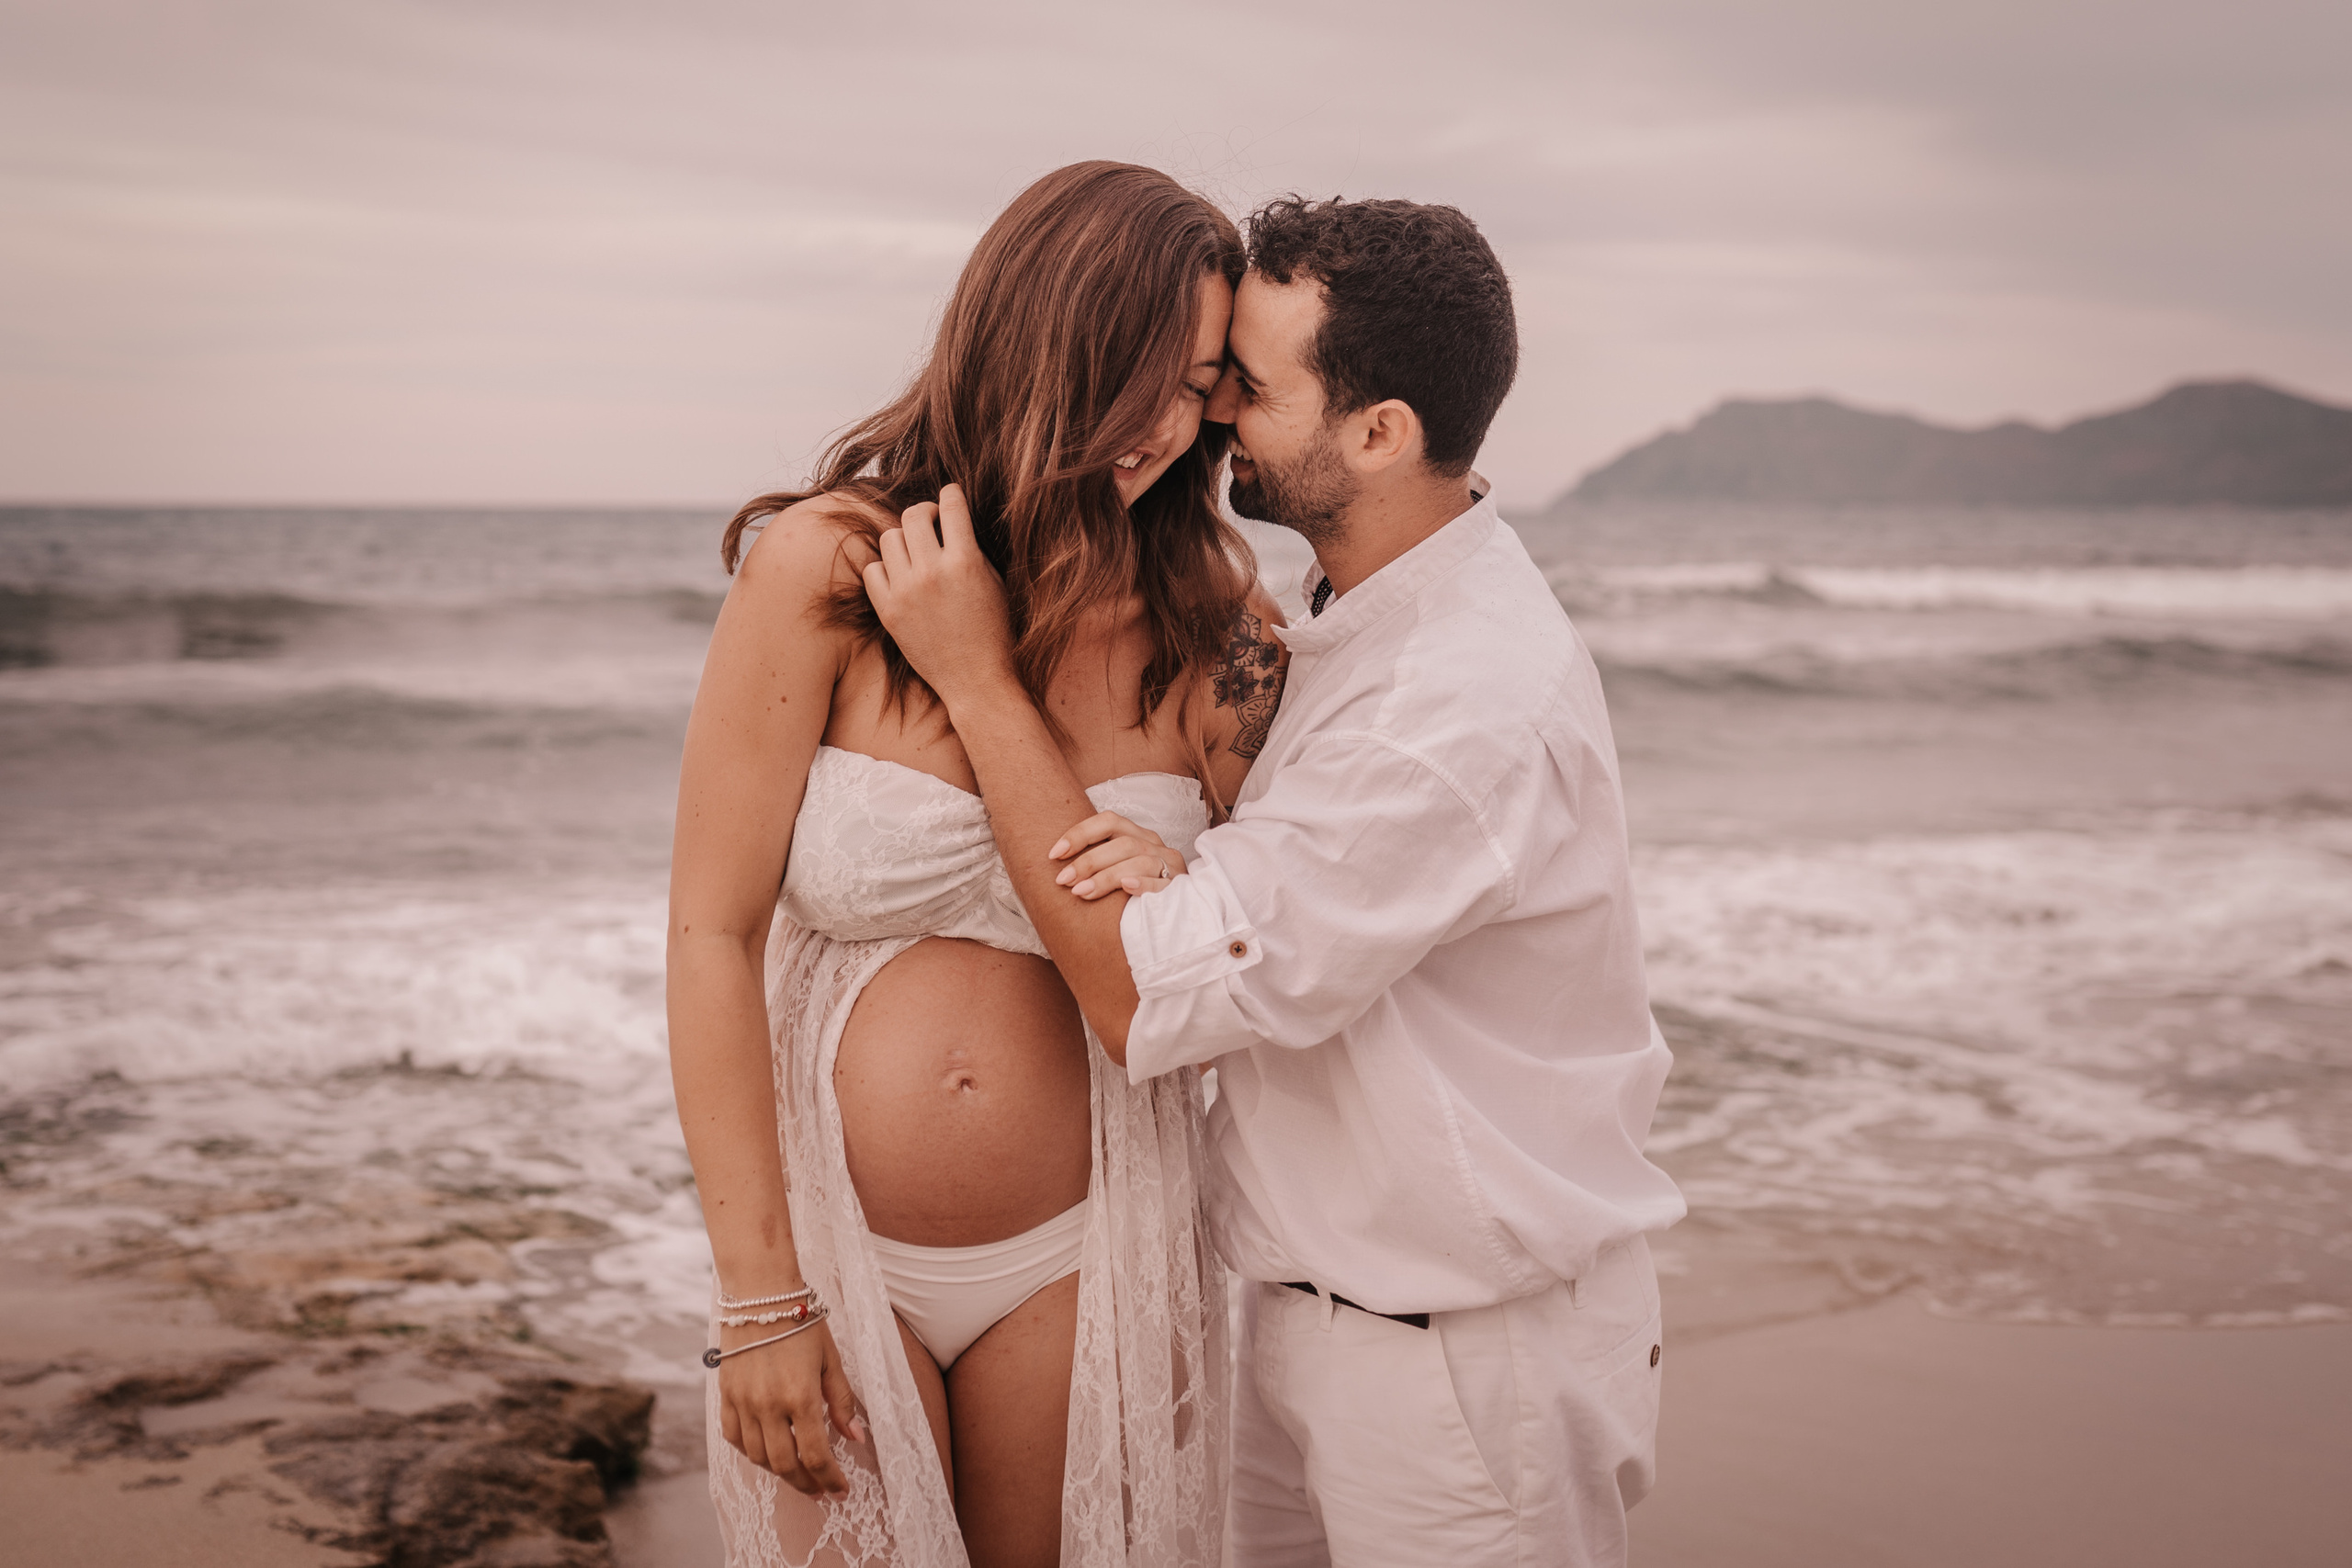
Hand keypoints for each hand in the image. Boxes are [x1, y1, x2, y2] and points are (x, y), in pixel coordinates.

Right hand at [715, 1316, 865, 1497]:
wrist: (760, 1293)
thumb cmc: (801, 1321)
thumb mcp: (831, 1359)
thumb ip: (841, 1401)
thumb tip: (855, 1437)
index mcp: (800, 1396)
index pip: (815, 1455)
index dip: (830, 1479)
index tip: (841, 1490)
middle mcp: (768, 1405)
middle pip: (784, 1464)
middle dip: (806, 1483)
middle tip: (821, 1489)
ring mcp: (743, 1402)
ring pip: (757, 1456)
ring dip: (779, 1472)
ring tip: (798, 1473)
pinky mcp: (725, 1395)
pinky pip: (733, 1437)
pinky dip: (750, 1451)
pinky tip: (766, 1452)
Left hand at [860, 484, 1015, 709]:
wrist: (975, 680)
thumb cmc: (993, 631)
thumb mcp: (994, 583)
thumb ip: (971, 549)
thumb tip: (951, 520)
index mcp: (965, 562)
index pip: (952, 506)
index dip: (951, 494)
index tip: (950, 494)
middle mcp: (932, 573)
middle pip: (914, 515)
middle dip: (925, 513)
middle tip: (931, 523)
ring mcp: (906, 592)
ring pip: (890, 538)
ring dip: (904, 539)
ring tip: (916, 553)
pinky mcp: (888, 611)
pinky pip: (873, 570)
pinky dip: (885, 568)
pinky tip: (900, 577)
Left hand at [1053, 811, 1187, 899]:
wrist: (1178, 912)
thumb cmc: (1134, 890)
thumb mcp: (1116, 868)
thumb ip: (1095, 863)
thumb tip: (1056, 869)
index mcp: (1136, 834)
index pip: (1108, 821)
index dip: (1079, 834)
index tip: (1053, 854)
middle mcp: (1154, 845)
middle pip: (1122, 843)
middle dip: (1088, 861)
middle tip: (1063, 880)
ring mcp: (1169, 866)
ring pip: (1140, 861)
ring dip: (1107, 877)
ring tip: (1081, 892)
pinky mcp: (1180, 888)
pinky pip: (1163, 883)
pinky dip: (1144, 884)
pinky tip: (1125, 888)